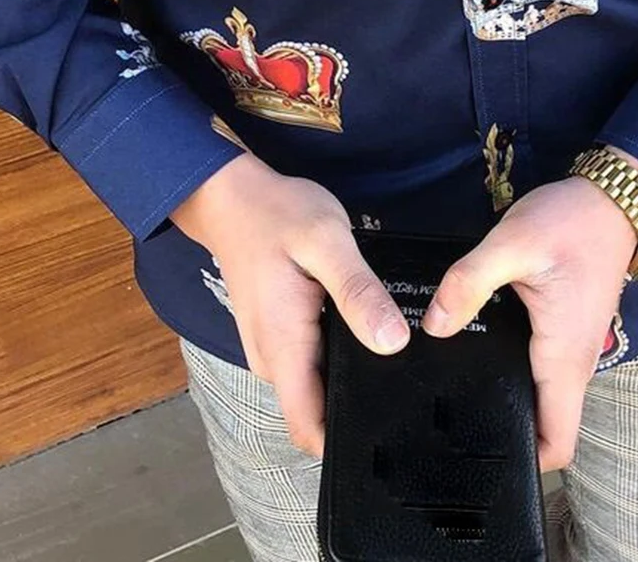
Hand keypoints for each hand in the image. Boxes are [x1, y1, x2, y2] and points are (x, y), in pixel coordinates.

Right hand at [171, 151, 409, 457]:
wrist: (229, 196)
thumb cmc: (276, 214)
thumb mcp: (327, 242)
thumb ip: (358, 293)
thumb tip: (394, 343)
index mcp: (283, 348)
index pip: (309, 428)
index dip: (347, 441)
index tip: (390, 431)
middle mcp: (271, 360)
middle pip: (317, 412)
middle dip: (359, 407)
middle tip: (408, 383)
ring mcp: (270, 349)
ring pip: (314, 388)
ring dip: (347, 379)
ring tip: (388, 351)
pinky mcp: (275, 335)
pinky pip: (309, 364)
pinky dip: (334, 355)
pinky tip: (360, 329)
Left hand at [419, 149, 637, 471]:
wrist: (614, 195)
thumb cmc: (571, 221)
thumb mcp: (512, 243)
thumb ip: (469, 282)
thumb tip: (435, 326)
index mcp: (564, 357)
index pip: (556, 444)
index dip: (523, 464)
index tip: (477, 458)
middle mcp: (574, 364)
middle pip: (544, 427)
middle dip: (504, 435)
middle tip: (448, 428)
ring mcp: (573, 349)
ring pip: (543, 400)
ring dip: (509, 404)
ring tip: (454, 395)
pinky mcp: (567, 330)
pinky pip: (542, 371)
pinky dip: (516, 375)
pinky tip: (478, 355)